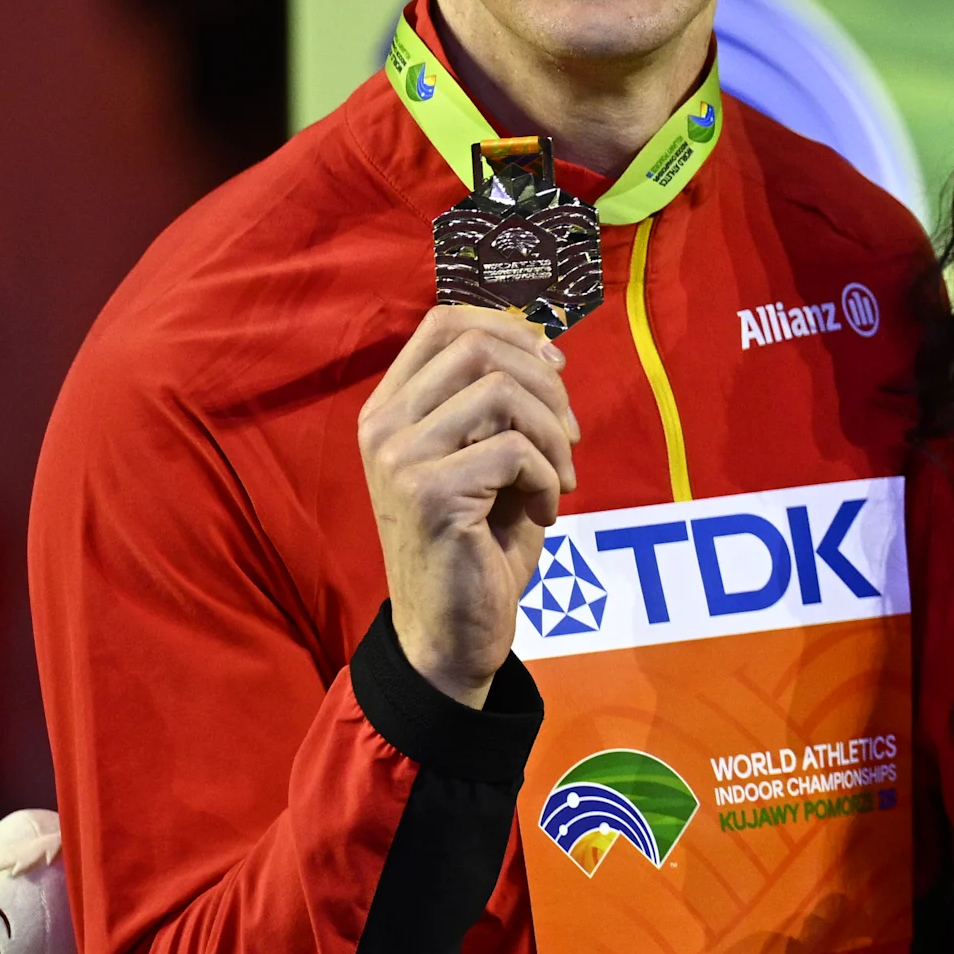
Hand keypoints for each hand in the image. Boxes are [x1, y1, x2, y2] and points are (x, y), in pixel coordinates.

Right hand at [359, 306, 577, 705]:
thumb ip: (500, 405)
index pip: (444, 321)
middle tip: (570, 436)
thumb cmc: (478, 546)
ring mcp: (398, 459)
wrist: (452, 632)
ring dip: (553, 436)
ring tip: (559, 480)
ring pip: (501, 393)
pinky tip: (544, 514)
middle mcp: (383, 426)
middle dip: (546, 385)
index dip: (511, 329)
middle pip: (477, 346)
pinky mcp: (428, 494)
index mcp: (392, 408)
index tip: (555, 367)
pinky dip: (547, 480)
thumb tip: (545, 346)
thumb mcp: (489, 461)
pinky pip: (513, 451)